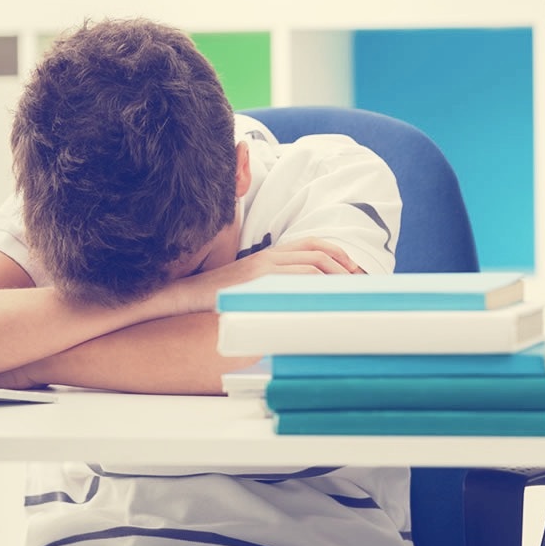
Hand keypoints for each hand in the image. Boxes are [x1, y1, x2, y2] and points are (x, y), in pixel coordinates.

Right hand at [171, 237, 360, 312]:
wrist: (188, 296)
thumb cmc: (218, 298)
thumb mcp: (250, 288)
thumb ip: (272, 287)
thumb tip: (297, 301)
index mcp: (269, 255)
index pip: (310, 244)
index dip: (335, 252)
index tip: (351, 268)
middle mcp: (268, 256)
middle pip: (315, 251)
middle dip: (341, 265)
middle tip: (356, 281)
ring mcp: (263, 267)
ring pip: (310, 264)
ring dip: (332, 276)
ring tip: (345, 291)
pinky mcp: (257, 280)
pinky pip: (294, 278)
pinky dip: (313, 285)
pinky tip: (323, 297)